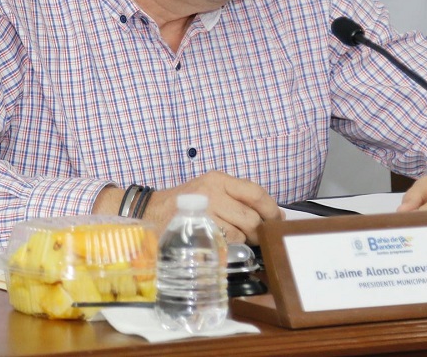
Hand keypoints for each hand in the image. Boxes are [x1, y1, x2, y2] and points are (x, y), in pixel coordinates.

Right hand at [94, 171, 283, 243]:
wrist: (149, 211)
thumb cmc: (184, 203)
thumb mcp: (209, 190)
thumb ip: (236, 198)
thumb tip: (268, 216)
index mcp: (218, 179)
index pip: (255, 192)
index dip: (271, 209)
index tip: (277, 220)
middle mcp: (212, 192)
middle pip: (251, 216)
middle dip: (258, 231)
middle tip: (257, 238)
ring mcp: (203, 211)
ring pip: (239, 232)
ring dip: (243, 242)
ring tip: (236, 241)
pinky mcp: (196, 229)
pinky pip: (223, 243)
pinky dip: (228, 248)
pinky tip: (223, 246)